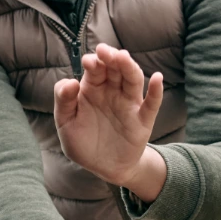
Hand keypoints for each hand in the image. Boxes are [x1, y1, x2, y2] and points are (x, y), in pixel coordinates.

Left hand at [54, 44, 166, 201]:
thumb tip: (70, 82)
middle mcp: (112, 92)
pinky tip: (157, 78)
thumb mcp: (65, 123)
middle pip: (115, 69)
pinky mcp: (143, 120)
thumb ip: (63, 101)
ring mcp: (129, 104)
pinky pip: (152, 103)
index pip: (95, 69)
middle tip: (104, 51)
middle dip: (110, 58)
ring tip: (123, 57)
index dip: (93, 63)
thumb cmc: (83, 142)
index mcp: (93, 89)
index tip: (88, 61)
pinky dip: (156, 91)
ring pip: (133, 80)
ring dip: (129, 67)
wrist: (103, 168)